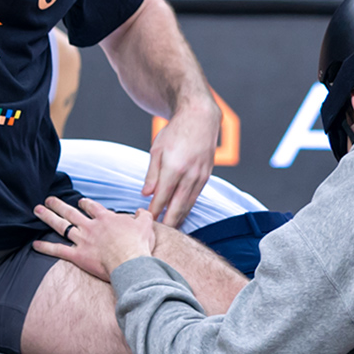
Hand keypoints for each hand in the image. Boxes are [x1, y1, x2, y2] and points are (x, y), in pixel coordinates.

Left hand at [32, 195, 158, 280]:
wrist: (130, 262)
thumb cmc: (138, 245)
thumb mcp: (145, 225)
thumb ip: (143, 216)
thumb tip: (141, 211)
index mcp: (105, 218)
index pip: (92, 207)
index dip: (85, 203)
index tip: (80, 201)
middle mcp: (91, 227)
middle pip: (71, 212)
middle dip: (59, 205)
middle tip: (49, 199)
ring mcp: (82, 240)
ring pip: (62, 226)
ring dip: (48, 217)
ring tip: (38, 210)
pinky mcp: (78, 256)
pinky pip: (58, 250)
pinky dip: (46, 247)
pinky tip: (35, 244)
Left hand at [138, 96, 216, 224]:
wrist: (200, 118)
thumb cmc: (175, 132)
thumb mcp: (157, 149)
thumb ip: (152, 174)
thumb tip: (146, 194)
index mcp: (174, 168)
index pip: (162, 198)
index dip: (154, 212)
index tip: (146, 222)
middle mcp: (189, 175)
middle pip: (177, 207)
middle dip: (168, 223)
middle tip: (159, 235)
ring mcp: (200, 176)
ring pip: (189, 204)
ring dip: (179, 218)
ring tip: (170, 230)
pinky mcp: (206, 176)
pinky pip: (196, 197)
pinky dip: (188, 207)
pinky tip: (181, 214)